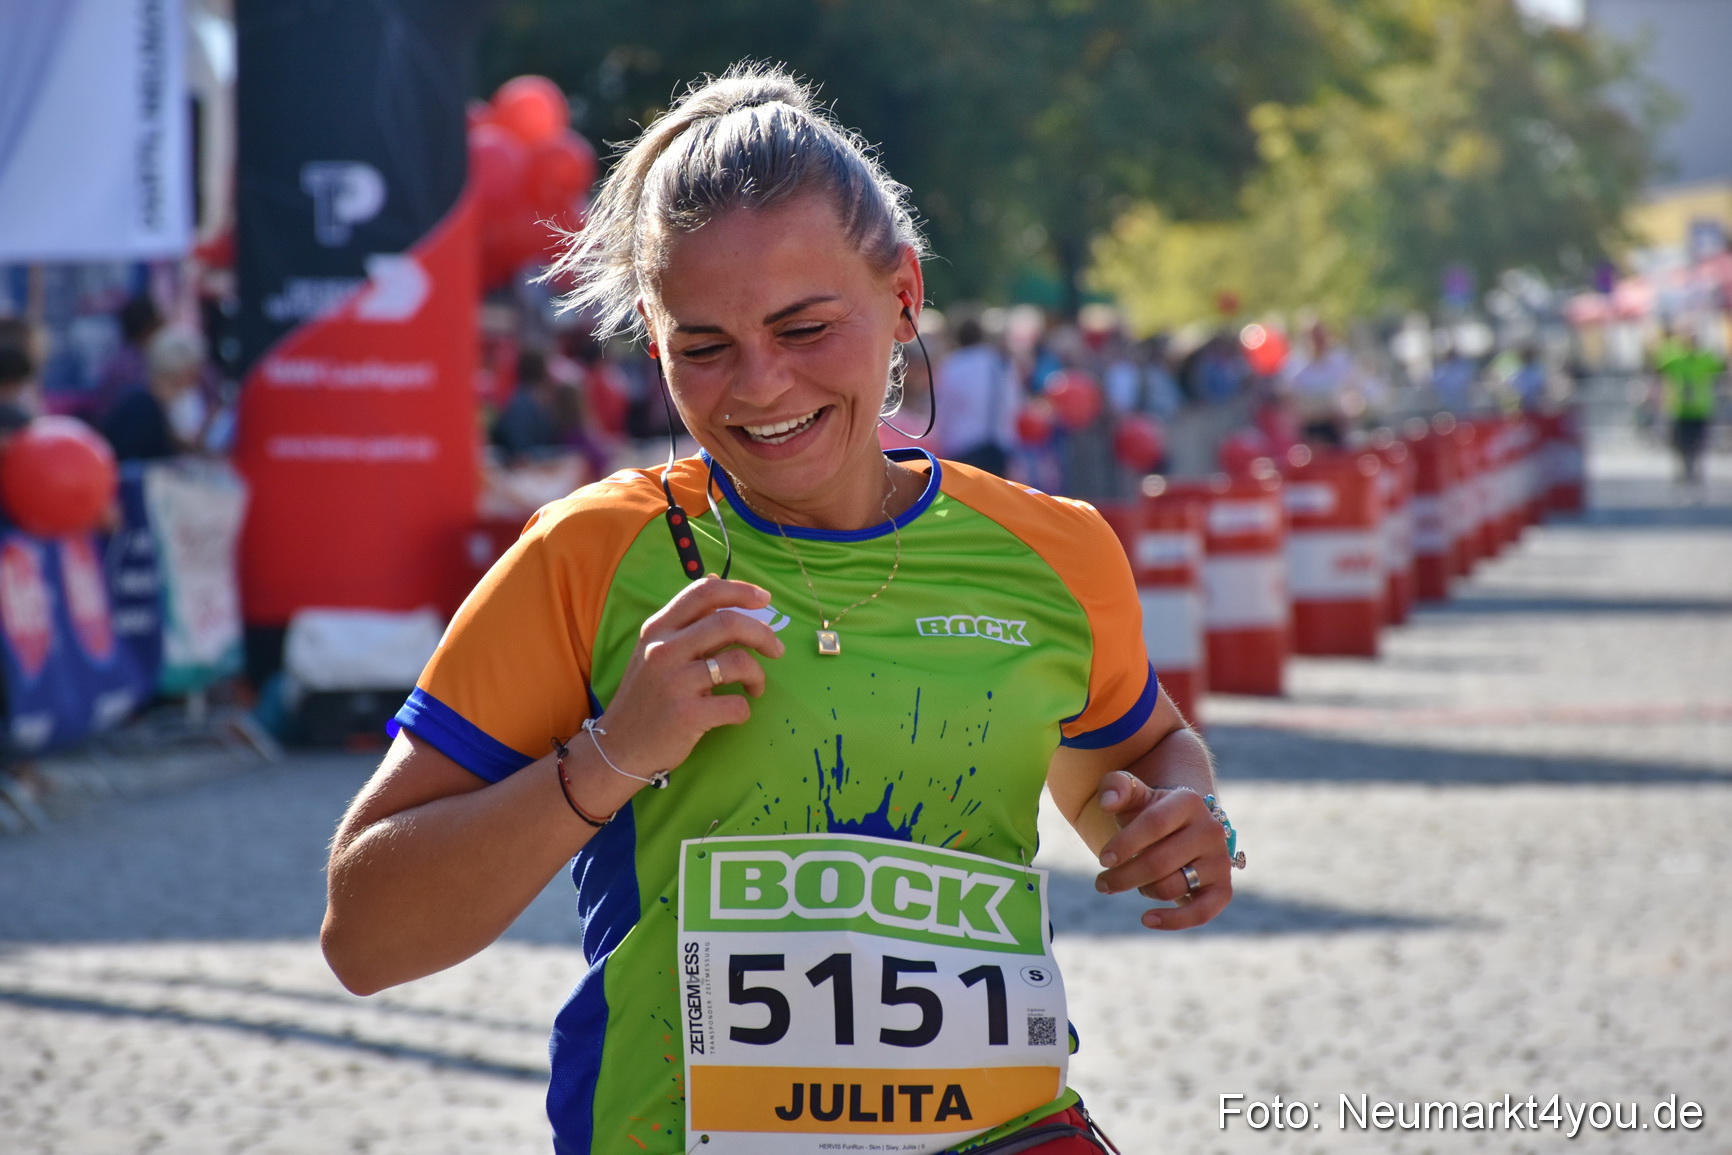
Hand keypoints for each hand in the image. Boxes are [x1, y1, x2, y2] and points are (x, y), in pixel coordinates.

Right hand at [587, 576, 785, 783]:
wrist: (619, 747)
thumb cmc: (646, 697)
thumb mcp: (654, 650)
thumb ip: (685, 621)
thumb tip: (718, 582)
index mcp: (658, 629)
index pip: (704, 593)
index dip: (740, 591)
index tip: (764, 599)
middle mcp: (663, 650)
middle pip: (728, 622)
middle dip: (763, 634)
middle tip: (777, 649)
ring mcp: (674, 682)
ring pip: (738, 662)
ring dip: (758, 675)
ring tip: (755, 687)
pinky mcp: (687, 715)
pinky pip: (736, 704)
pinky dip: (745, 708)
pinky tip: (736, 712)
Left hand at [1092, 772, 1232, 929]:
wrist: (1183, 828)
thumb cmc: (1149, 812)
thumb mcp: (1133, 795)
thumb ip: (1116, 788)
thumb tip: (1106, 803)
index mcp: (1188, 802)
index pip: (1153, 823)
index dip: (1125, 843)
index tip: (1103, 859)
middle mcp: (1210, 830)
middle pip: (1159, 863)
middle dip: (1123, 877)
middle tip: (1102, 883)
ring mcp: (1220, 861)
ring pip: (1171, 887)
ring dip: (1143, 890)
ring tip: (1133, 881)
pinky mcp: (1223, 889)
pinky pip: (1201, 913)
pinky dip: (1174, 921)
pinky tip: (1147, 919)